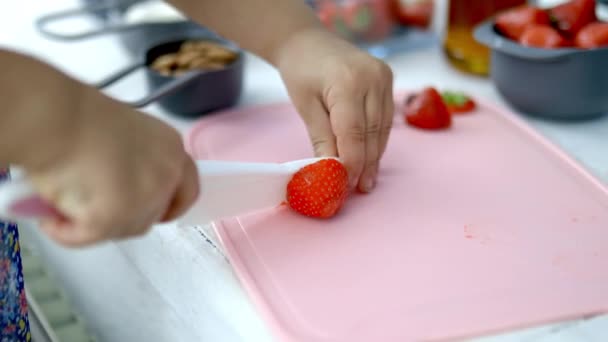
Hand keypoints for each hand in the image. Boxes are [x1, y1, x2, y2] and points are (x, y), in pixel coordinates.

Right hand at [24, 89, 198, 246]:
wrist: (54, 117)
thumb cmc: (77, 116)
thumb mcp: (126, 136)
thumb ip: (139, 163)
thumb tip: (122, 187)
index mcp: (172, 150)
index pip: (188, 190)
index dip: (172, 205)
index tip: (158, 213)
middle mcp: (167, 176)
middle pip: (154, 215)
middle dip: (127, 217)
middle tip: (95, 205)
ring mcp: (144, 200)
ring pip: (123, 230)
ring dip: (96, 224)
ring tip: (65, 200)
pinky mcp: (113, 219)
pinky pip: (87, 237)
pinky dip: (66, 232)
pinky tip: (50, 215)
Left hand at [275, 28, 393, 192]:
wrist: (308, 41)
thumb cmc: (301, 71)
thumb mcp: (306, 106)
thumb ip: (322, 138)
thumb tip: (331, 171)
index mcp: (348, 82)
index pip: (354, 133)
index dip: (352, 162)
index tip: (345, 185)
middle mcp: (373, 78)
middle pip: (372, 133)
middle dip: (364, 164)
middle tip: (357, 190)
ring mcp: (384, 77)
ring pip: (382, 128)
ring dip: (373, 155)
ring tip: (365, 181)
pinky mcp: (388, 79)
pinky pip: (385, 118)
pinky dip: (376, 139)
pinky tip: (370, 157)